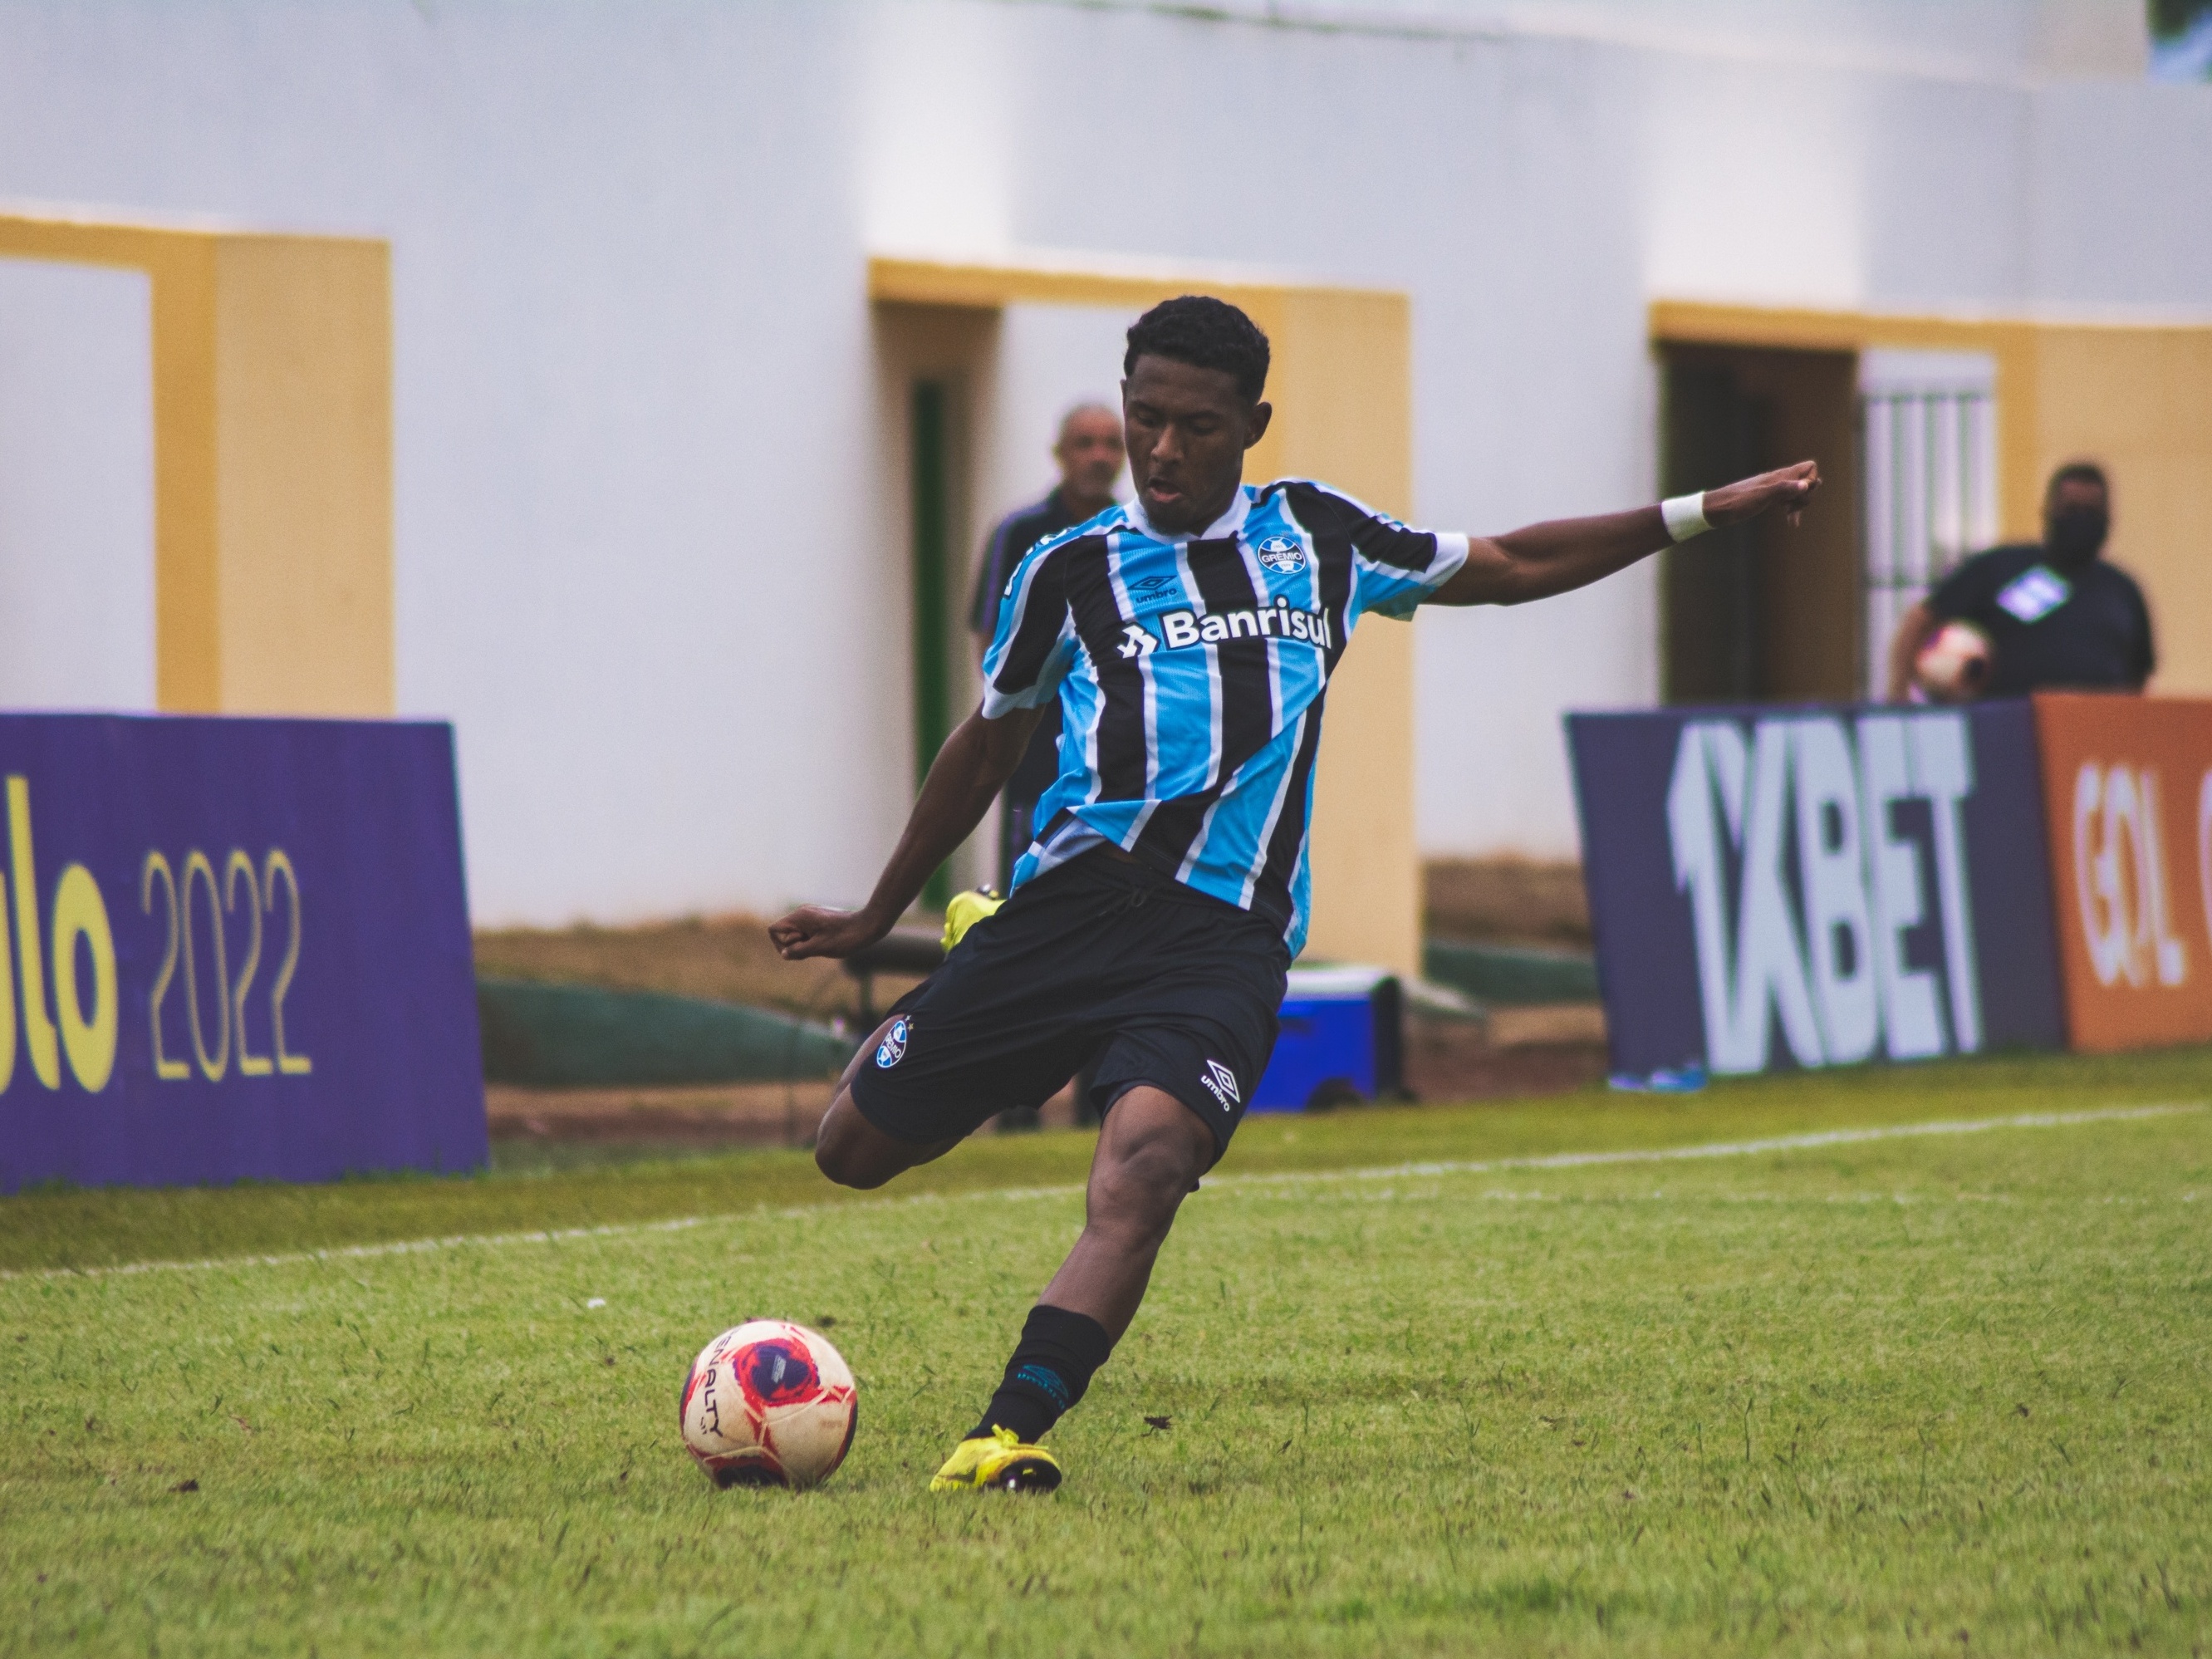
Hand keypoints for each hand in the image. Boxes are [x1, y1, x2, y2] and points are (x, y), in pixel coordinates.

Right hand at [768, 905, 889, 961]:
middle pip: (785, 933)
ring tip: (823, 944)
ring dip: (805, 944)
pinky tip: (827, 942)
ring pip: (797, 934)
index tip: (796, 951)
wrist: (867, 926)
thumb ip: (798, 951)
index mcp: (800, 917)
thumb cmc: (844, 937)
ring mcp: (811, 915)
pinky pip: (807, 932)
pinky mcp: (820, 919)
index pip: (774, 929)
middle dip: (795, 944)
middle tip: (815, 946)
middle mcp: (803, 913)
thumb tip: (784, 954)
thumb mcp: (818, 948)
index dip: (780, 944)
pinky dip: (812, 940)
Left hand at [1704, 461, 1820, 529]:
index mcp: (1779, 476)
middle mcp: (1778, 480)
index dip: (1811, 481)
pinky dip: (1792, 511)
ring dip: (1800, 504)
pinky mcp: (1767, 499)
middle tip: (1792, 508)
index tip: (1799, 496)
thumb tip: (1806, 484)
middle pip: (1806, 480)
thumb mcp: (1761, 496)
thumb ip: (1783, 488)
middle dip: (1806, 495)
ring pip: (1797, 492)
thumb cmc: (1736, 502)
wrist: (1716, 509)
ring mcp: (1773, 489)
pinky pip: (1786, 501)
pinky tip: (1792, 523)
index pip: (1809, 467)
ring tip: (1792, 518)